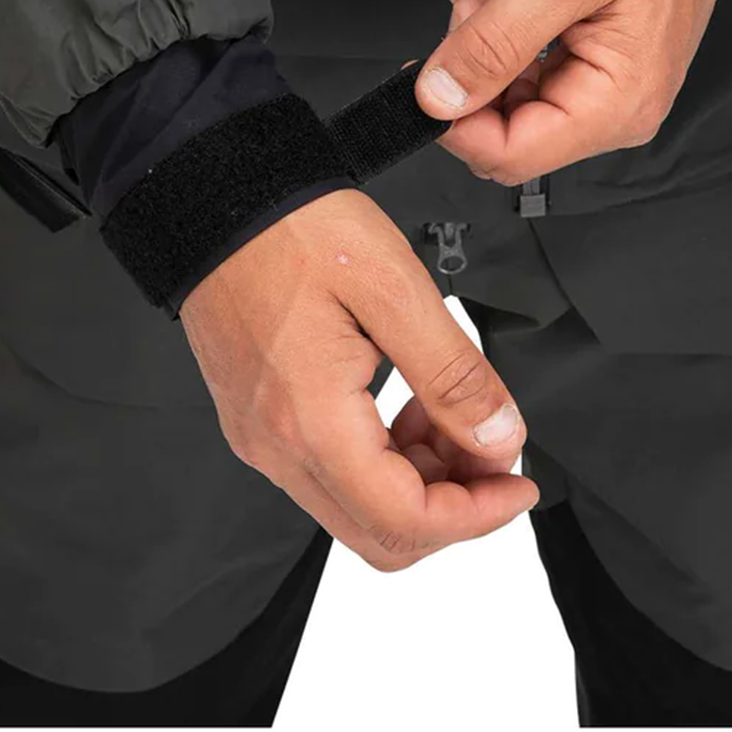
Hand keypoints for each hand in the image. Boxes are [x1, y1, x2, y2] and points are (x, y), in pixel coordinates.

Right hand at [181, 190, 536, 569]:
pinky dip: (384, 456)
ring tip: (450, 409)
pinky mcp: (257, 421)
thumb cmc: (293, 228)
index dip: (476, 516)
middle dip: (453, 504)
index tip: (519, 484)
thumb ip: (453, 375)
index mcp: (310, 422)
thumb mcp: (395, 289)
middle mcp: (277, 447)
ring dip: (420, 477)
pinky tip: (407, 400)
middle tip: (493, 449)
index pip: (406, 520)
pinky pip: (329, 471)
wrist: (213, 197)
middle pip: (381, 534)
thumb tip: (499, 441)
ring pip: (357, 507)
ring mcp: (261, 438)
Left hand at [415, 0, 731, 183]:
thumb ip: (495, 42)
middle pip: (508, 133)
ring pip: (511, 103)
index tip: (427, 74)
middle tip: (469, 10)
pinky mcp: (594, 65)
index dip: (456, 122)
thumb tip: (439, 98)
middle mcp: (617, 110)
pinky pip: (528, 75)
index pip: (510, 156)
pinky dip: (500, 38)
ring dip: (482, 49)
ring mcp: (606, 89)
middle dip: (470, 76)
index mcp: (617, 104)